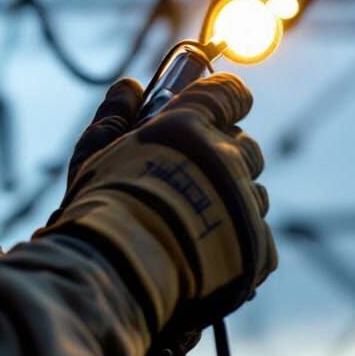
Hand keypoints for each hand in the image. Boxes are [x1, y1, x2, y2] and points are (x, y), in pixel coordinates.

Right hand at [38, 74, 276, 337]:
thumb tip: (128, 86)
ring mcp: (246, 204)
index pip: (227, 94)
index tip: (227, 103)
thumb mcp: (94, 153)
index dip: (228, 97)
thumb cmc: (102, 206)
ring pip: (254, 193)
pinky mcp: (258, 248)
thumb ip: (114, 116)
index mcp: (188, 126)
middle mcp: (226, 158)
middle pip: (246, 147)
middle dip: (227, 156)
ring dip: (234, 201)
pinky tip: (210, 252)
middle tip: (195, 176)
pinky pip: (260, 237)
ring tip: (197, 222)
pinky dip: (241, 242)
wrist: (122, 270)